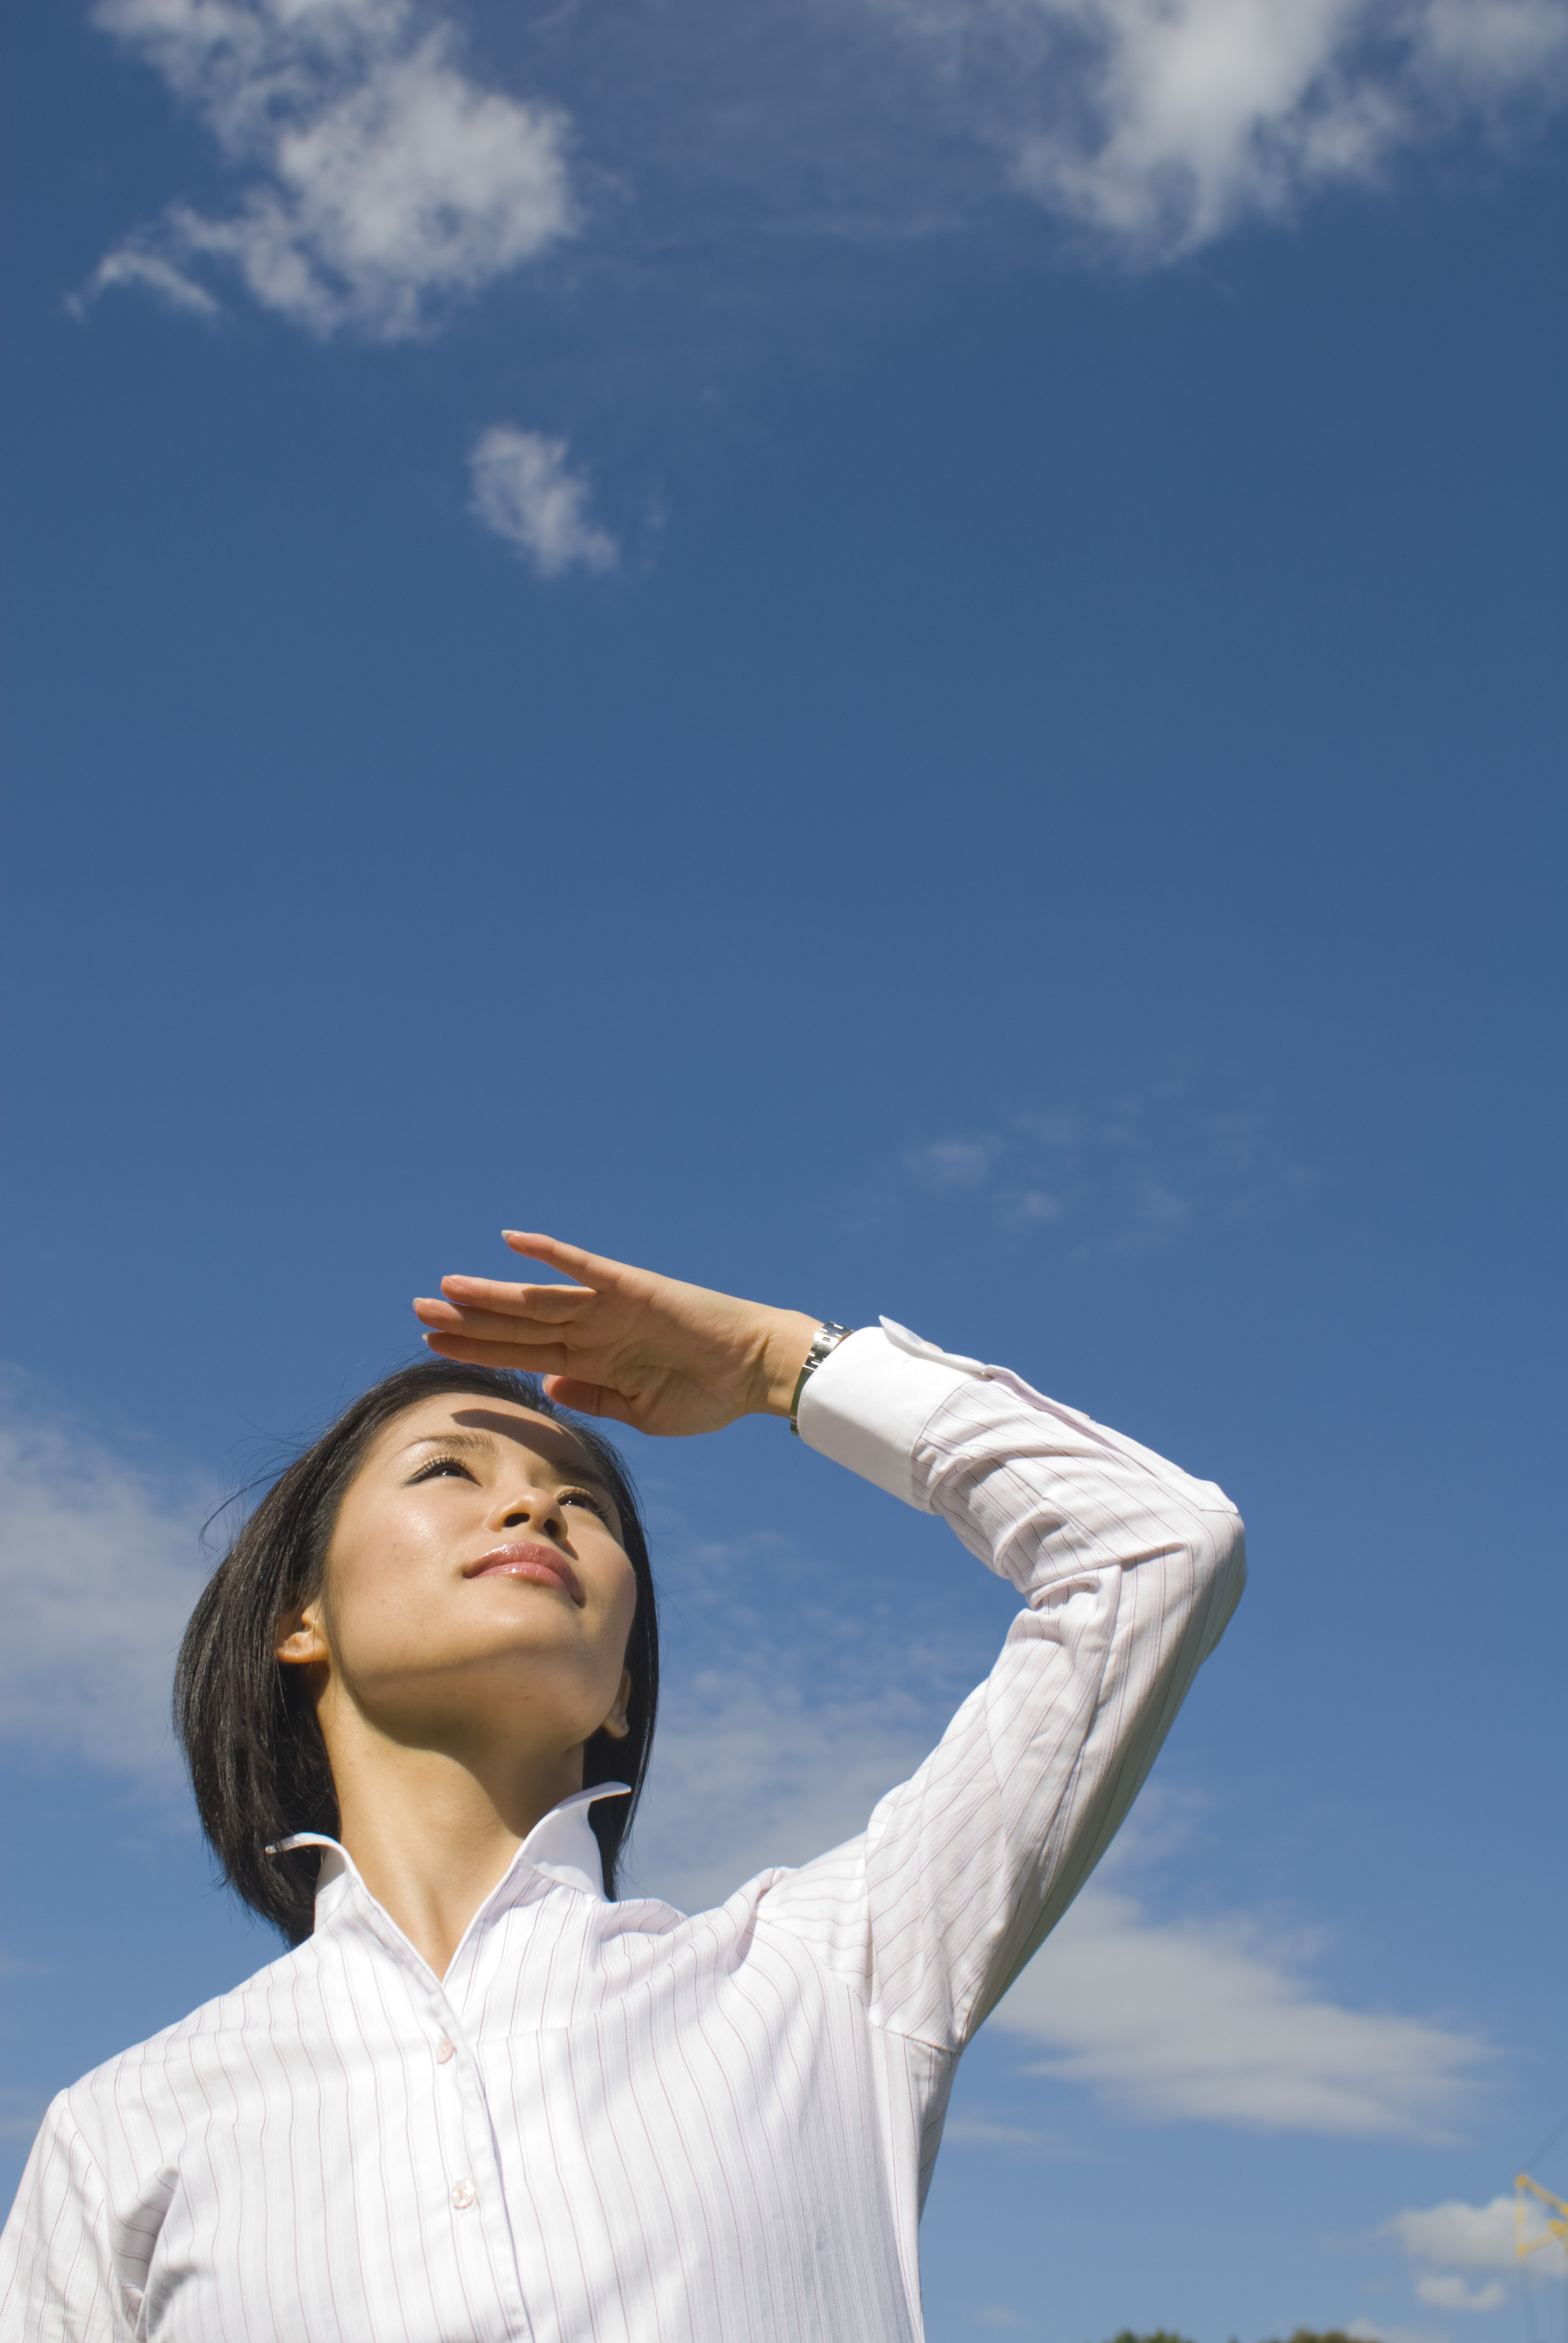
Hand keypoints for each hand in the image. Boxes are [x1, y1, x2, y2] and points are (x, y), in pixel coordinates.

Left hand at [413, 1234, 824, 1437]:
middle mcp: (592, 1329)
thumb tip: (546, 1387)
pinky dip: (549, 1253)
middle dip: (468, 1321)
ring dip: (491, 1294)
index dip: (477, 1348)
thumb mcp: (640, 1414)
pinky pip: (583, 1267)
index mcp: (591, 1361)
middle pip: (517, 1324)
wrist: (756, 1371)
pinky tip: (512, 1240)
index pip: (521, 1353)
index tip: (432, 1345)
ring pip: (536, 1298)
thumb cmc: (707, 1395)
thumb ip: (593, 1399)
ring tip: (444, 1289)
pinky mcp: (631, 1287)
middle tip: (417, 1312)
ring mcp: (608, 1307)